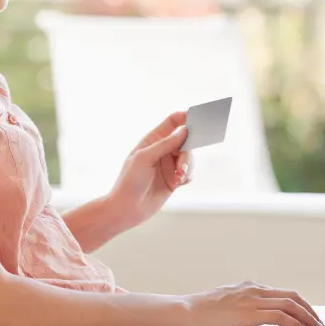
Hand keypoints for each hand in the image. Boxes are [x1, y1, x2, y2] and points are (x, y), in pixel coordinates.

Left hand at [105, 110, 193, 228]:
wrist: (128, 209)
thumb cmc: (130, 181)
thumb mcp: (145, 158)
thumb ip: (165, 144)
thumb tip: (184, 130)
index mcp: (153, 140)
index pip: (172, 122)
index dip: (185, 117)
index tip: (197, 118)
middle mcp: (163, 150)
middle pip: (185, 141)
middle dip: (187, 151)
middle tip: (183, 163)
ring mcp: (169, 165)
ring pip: (189, 158)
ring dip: (187, 166)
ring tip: (179, 177)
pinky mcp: (175, 179)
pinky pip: (189, 172)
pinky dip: (187, 176)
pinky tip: (178, 184)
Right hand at [180, 281, 324, 325]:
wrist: (188, 311)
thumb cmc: (202, 309)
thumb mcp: (227, 300)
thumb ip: (241, 302)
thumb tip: (249, 311)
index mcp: (249, 286)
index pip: (282, 292)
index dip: (299, 304)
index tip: (307, 314)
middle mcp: (254, 289)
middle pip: (292, 295)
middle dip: (309, 309)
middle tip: (318, 322)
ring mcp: (253, 300)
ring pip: (290, 304)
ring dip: (307, 317)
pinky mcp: (250, 313)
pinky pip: (281, 317)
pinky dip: (295, 323)